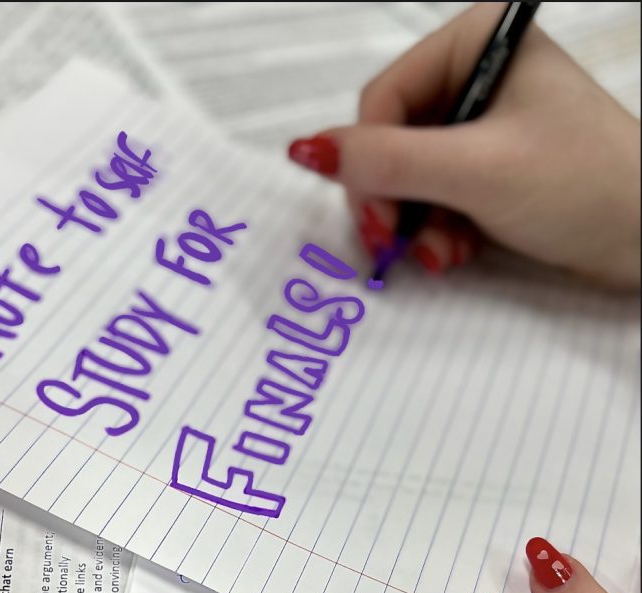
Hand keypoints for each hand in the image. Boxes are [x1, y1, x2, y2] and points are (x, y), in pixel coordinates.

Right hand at [287, 3, 640, 289]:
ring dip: (415, 227)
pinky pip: (435, 199)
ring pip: (409, 179)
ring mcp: (483, 128)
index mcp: (476, 44)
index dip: (368, 163)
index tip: (378, 220)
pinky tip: (456, 255)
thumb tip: (303, 150)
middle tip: (396, 246)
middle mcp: (475, 78)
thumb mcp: (475, 169)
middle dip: (393, 203)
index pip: (383, 100)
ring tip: (442, 258)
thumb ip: (386, 161)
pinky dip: (437, 233)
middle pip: (391, 143)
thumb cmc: (578, 185)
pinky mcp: (490, 171)